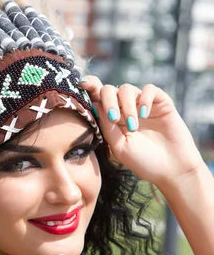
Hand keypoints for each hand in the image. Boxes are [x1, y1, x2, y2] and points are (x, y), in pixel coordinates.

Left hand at [79, 77, 203, 187]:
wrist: (172, 170)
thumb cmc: (144, 162)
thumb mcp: (119, 147)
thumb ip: (106, 126)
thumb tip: (95, 103)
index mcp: (111, 119)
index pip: (97, 97)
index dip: (89, 86)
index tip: (82, 84)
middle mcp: (125, 109)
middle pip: (109, 89)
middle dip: (108, 100)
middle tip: (115, 119)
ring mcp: (142, 105)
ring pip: (127, 89)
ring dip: (127, 106)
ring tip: (133, 126)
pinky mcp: (161, 102)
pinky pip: (149, 89)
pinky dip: (144, 98)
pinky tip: (145, 114)